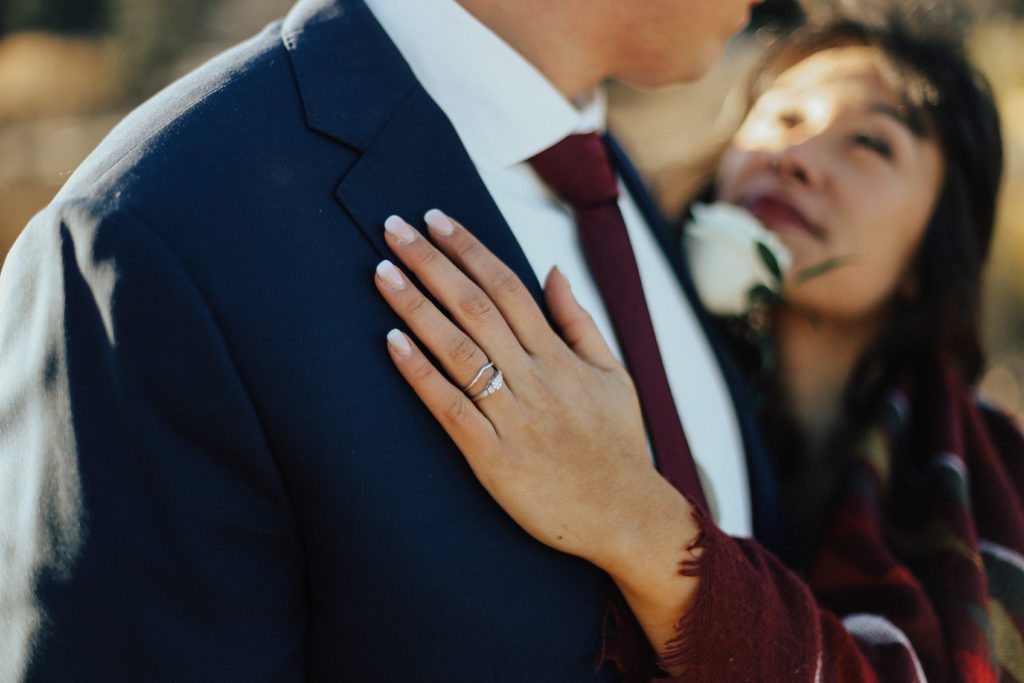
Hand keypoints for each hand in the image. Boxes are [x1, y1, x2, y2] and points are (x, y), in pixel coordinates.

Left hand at [373, 211, 700, 650]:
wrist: (625, 515)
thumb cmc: (617, 445)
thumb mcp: (613, 375)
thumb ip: (580, 321)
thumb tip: (552, 270)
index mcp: (560, 356)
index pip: (507, 286)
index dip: (469, 249)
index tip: (436, 219)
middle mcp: (535, 378)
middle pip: (475, 306)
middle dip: (431, 263)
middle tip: (393, 227)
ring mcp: (513, 418)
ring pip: (458, 350)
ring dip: (417, 307)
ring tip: (382, 272)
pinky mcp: (492, 457)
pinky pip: (450, 407)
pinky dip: (421, 373)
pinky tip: (392, 343)